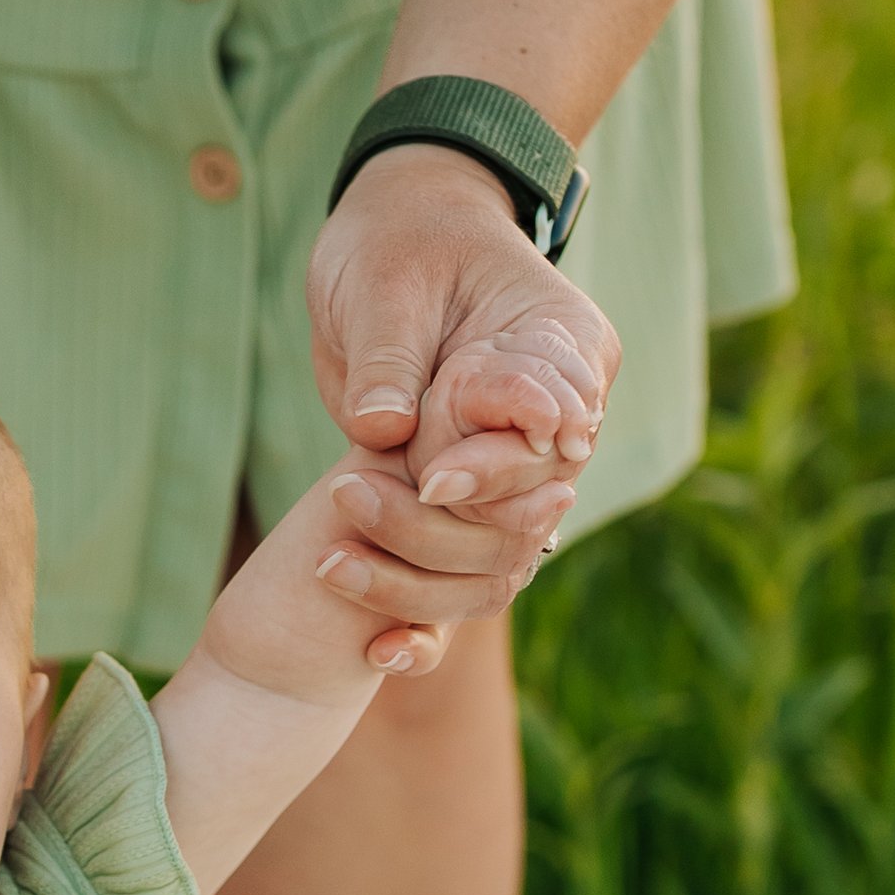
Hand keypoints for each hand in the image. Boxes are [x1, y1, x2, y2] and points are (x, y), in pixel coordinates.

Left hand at [304, 142, 620, 669]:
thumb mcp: (388, 282)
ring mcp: (513, 470)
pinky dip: (424, 623)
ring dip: (417, 578)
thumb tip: (383, 434)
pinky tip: (379, 653)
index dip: (498, 465)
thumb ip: (392, 356)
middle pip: (527, 508)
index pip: (557, 427)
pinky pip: (465, 582)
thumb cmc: (397, 241)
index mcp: (564, 346)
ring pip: (497, 560)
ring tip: (331, 565)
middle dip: (442, 525)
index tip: (432, 479)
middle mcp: (556, 419)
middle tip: (351, 503)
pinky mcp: (466, 505)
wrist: (388, 243)